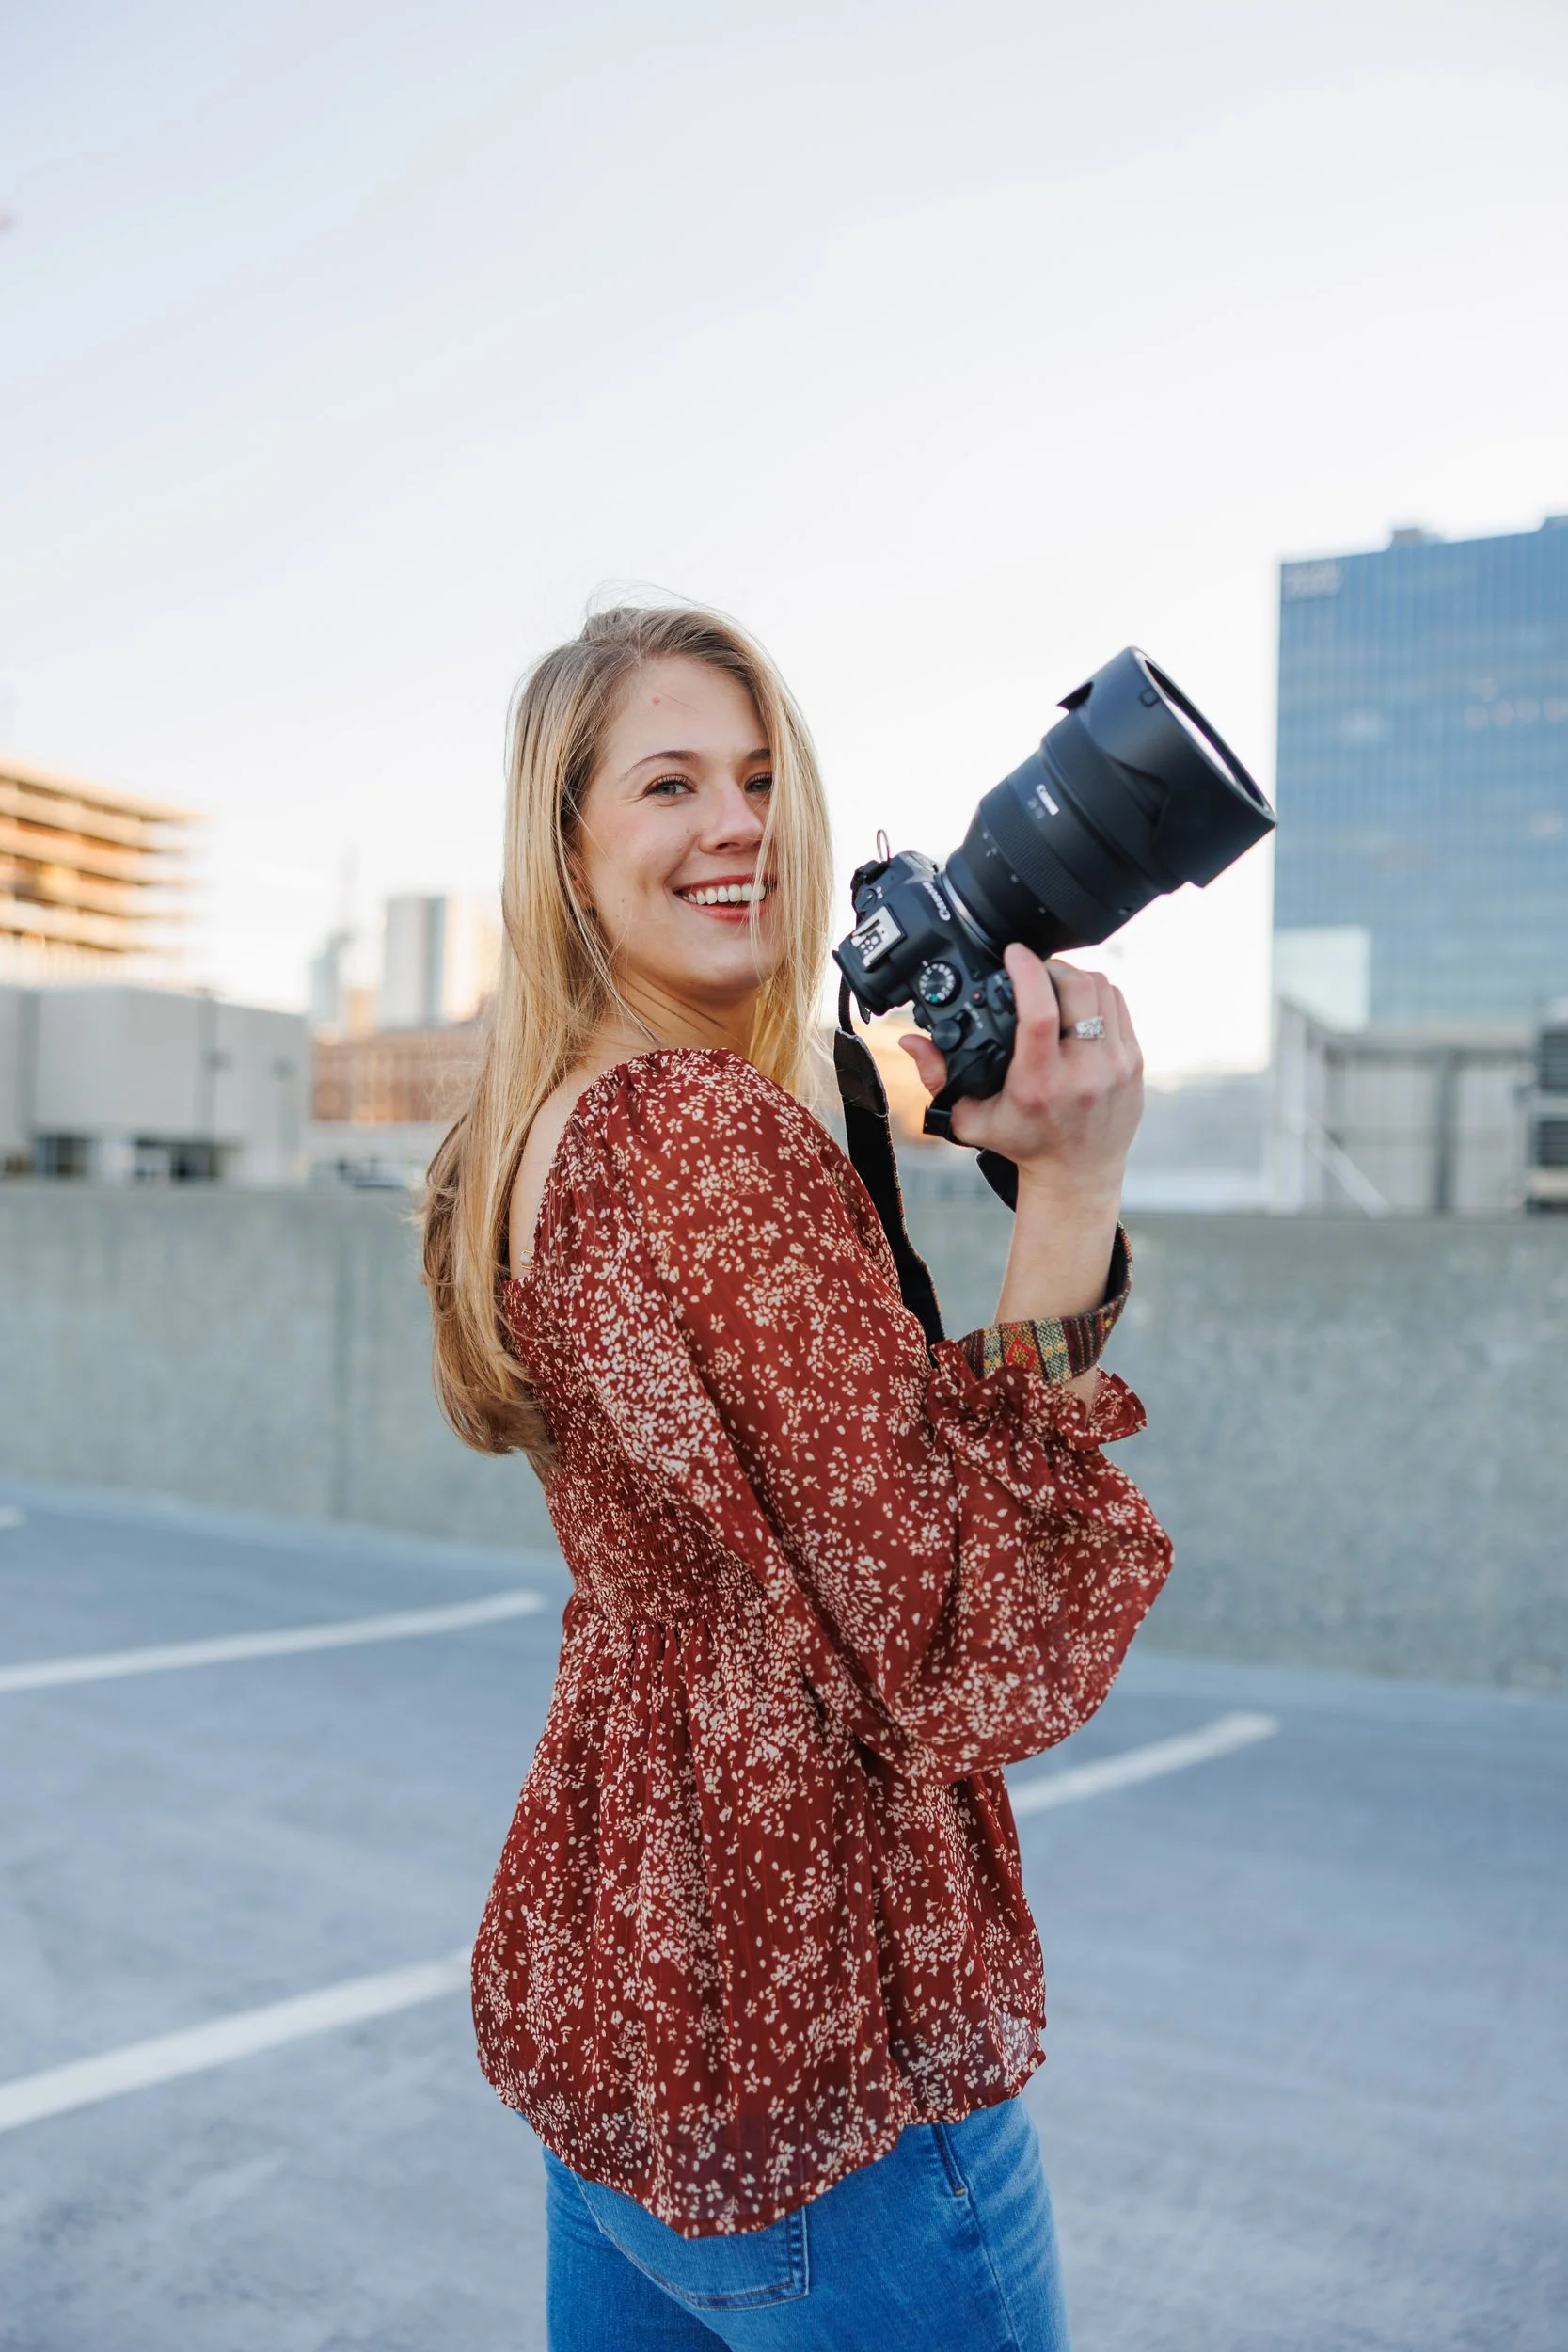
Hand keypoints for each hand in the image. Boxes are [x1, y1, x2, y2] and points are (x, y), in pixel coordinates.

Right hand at [899, 945, 1142, 1200]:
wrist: (1077, 1175)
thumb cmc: (1023, 1144)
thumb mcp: (971, 1119)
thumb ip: (938, 1077)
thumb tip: (910, 1040)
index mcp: (1039, 1085)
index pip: (1039, 1012)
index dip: (1026, 971)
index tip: (1013, 953)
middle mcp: (1083, 1073)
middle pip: (1077, 989)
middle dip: (1051, 967)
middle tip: (1032, 970)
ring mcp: (1115, 1066)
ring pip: (1102, 989)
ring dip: (1074, 976)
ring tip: (1053, 984)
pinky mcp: (1133, 1062)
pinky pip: (1118, 1006)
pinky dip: (1096, 994)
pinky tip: (1076, 1004)